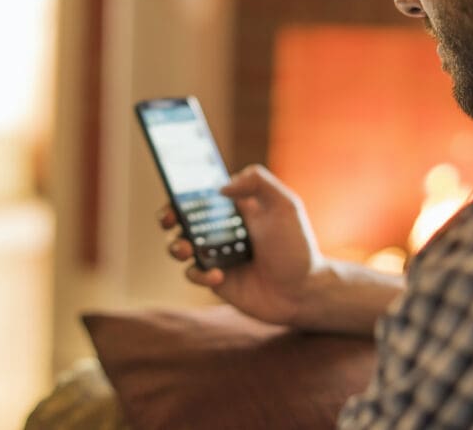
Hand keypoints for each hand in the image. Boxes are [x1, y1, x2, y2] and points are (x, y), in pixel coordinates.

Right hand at [162, 164, 324, 325]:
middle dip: (168, 216)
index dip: (183, 190)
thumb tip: (222, 187)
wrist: (304, 291)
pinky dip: (200, 273)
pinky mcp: (215, 279)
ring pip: (180, 246)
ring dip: (176, 246)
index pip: (203, 194)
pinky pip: (193, 274)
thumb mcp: (284, 205)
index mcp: (235, 208)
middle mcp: (221, 230)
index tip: (175, 191)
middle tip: (170, 219)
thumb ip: (258, 182)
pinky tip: (219, 274)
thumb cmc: (296, 246)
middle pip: (182, 219)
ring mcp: (216, 255)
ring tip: (187, 249)